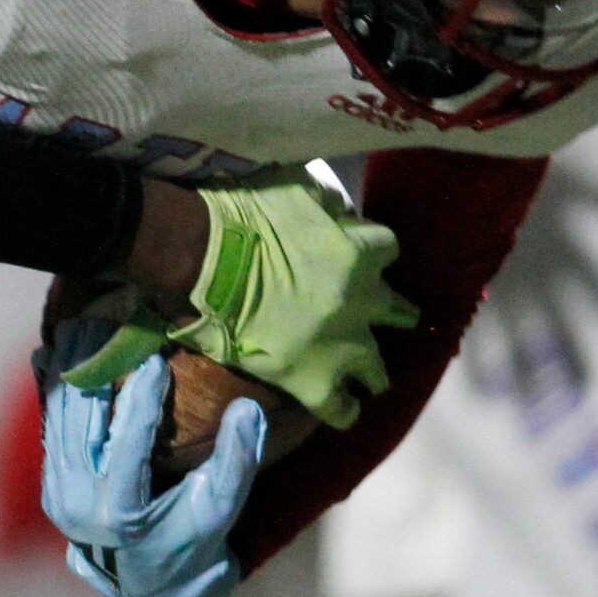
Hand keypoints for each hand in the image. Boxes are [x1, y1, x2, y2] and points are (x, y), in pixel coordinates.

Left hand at [41, 332, 261, 596]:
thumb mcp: (219, 509)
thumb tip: (248, 407)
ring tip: (81, 326)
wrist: (149, 585)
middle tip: (107, 321)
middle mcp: (78, 503)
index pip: (127, 444)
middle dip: (94, 369)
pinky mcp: (50, 486)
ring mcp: (57, 494)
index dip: (140, 399)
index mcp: (121, 513)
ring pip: (59, 418)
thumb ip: (236, 460)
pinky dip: (55, 390)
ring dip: (69, 371)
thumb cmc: (192, 544)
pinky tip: (56, 353)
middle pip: (81, 420)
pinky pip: (50, 428)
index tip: (153, 357)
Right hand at [69, 163, 415, 428]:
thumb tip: (337, 211)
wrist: (199, 257)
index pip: (389, 250)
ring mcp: (341, 347)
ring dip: (370, 365)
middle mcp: (361, 302)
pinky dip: (342, 407)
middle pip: (399, 313)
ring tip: (360, 368)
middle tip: (368, 312)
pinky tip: (340, 404)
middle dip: (387, 311)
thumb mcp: (293, 187)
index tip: (356, 253)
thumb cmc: (240, 213)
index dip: (371, 251)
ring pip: (379, 370)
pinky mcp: (313, 381)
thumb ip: (326, 203)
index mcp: (359, 254)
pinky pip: (342, 409)